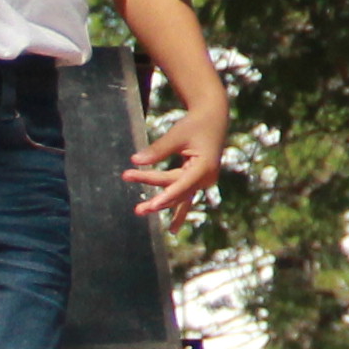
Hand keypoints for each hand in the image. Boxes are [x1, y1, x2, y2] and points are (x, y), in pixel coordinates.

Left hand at [127, 97, 228, 221]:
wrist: (213, 119)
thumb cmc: (195, 125)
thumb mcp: (177, 134)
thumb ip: (158, 150)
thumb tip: (135, 160)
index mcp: (205, 167)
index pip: (182, 184)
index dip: (166, 194)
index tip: (152, 204)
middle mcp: (207, 178)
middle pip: (176, 190)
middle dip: (156, 197)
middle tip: (136, 205)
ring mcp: (204, 181)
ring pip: (179, 195)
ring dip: (161, 203)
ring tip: (139, 211)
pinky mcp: (199, 181)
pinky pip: (185, 196)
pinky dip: (177, 209)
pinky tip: (172, 229)